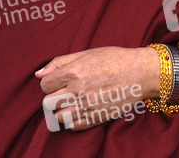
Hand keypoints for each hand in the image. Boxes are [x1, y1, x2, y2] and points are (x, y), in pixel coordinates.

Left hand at [36, 46, 156, 130]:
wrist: (140, 73)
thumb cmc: (113, 59)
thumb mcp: (85, 53)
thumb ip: (59, 63)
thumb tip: (38, 74)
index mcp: (73, 72)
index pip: (45, 85)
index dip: (50, 82)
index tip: (58, 81)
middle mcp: (78, 91)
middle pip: (48, 102)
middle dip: (52, 97)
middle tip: (62, 92)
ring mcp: (87, 107)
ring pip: (59, 117)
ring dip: (61, 110)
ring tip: (70, 102)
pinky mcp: (97, 118)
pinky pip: (74, 126)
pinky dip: (72, 120)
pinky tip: (79, 109)